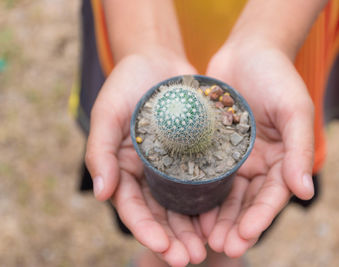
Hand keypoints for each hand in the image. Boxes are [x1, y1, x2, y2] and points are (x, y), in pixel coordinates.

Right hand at [85, 53, 207, 266]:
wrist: (158, 60)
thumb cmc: (126, 84)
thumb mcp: (108, 113)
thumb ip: (100, 151)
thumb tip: (100, 193)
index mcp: (125, 169)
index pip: (133, 208)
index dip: (146, 230)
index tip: (163, 248)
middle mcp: (149, 173)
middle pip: (161, 214)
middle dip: (174, 238)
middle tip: (190, 258)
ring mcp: (174, 166)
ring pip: (184, 205)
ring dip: (195, 228)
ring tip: (210, 248)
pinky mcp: (197, 155)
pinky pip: (205, 182)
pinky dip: (212, 202)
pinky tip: (224, 217)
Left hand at [199, 44, 314, 256]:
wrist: (248, 50)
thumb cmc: (276, 76)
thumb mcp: (294, 109)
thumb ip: (300, 149)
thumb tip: (305, 192)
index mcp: (281, 159)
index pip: (272, 196)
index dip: (260, 218)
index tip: (244, 236)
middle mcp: (258, 163)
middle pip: (247, 202)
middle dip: (235, 226)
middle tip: (220, 247)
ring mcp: (234, 157)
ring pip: (225, 194)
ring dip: (216, 217)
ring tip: (203, 238)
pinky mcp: (212, 147)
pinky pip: (204, 174)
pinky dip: (198, 193)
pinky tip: (187, 209)